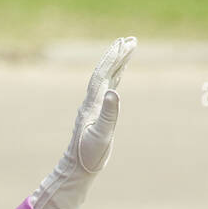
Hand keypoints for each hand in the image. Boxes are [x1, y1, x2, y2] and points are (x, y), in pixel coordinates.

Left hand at [30, 36, 136, 208]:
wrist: (77, 168)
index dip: (113, 58)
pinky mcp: (97, 114)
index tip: (125, 44)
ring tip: (127, 49)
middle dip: (117, 55)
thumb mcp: (101, 136)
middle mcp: (91, 102)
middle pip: (104, 72)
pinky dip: (115, 78)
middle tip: (130, 40)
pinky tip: (119, 75)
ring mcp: (94, 107)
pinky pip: (108, 90)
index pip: (103, 75)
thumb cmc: (88, 156)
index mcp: (92, 104)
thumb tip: (113, 91)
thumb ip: (108, 114)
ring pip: (107, 79)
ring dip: (117, 64)